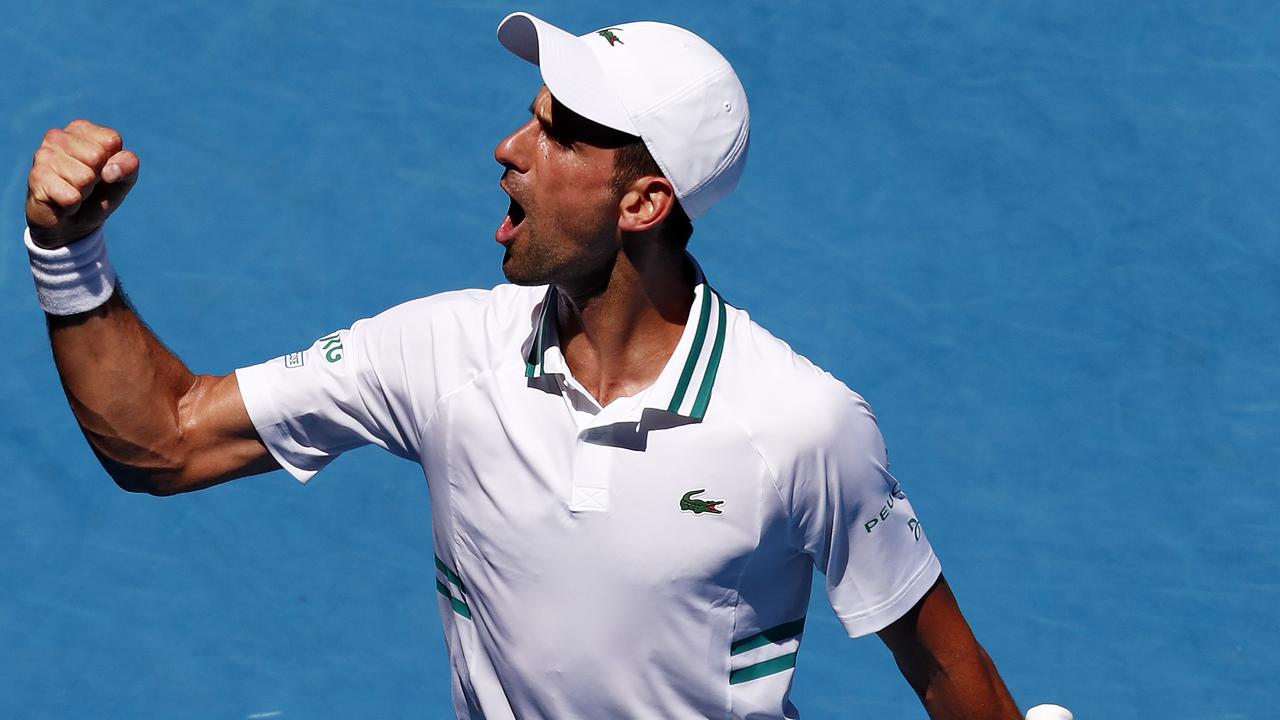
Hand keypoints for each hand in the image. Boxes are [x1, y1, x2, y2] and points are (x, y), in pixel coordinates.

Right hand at [26, 119, 139, 248]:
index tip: (103, 171)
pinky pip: (71, 196)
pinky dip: (73, 205)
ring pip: (84, 177)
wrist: (71, 224)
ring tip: (73, 191)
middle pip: (96, 157)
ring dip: (84, 193)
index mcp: (81, 129)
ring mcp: (43, 156)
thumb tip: (110, 171)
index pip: (112, 140)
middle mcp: (58, 136)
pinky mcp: (36, 178)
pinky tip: (62, 201)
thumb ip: (129, 164)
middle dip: (97, 178)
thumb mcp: (124, 179)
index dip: (114, 163)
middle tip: (86, 184)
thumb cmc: (98, 194)